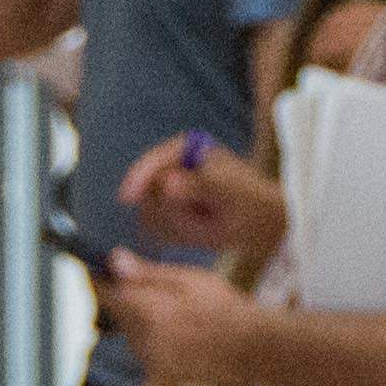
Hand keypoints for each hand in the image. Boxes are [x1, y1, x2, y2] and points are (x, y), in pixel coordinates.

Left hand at [95, 249, 265, 385]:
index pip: (109, 295)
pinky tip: (173, 327)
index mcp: (150, 314)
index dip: (100, 280)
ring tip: (166, 306)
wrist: (252, 350)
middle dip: (123, 297)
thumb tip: (114, 261)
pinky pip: (143, 348)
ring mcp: (151, 361)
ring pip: (130, 331)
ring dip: (136, 317)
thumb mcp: (189, 279)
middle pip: (119, 314)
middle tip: (135, 280)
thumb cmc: (225, 308)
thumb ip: (147, 274)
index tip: (95, 269)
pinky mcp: (160, 373)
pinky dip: (149, 335)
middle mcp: (144, 341)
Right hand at [114, 132, 284, 252]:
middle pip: (146, 190)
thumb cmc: (247, 201)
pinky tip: (197, 233)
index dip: (138, 178)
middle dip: (168, 210)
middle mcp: (172, 167)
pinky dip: (174, 236)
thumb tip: (168, 184)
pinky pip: (155, 230)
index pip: (152, 162)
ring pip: (149, 214)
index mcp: (185, 149)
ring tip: (205, 223)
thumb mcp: (226, 192)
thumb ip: (196, 186)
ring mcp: (166, 191)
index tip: (127, 197)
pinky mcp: (165, 214)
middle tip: (200, 217)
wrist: (258, 223)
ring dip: (175, 225)